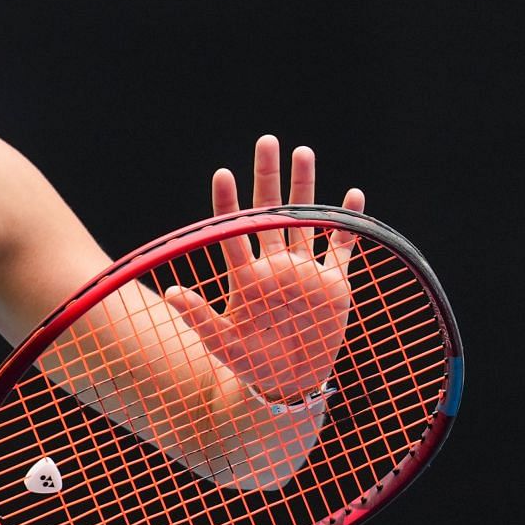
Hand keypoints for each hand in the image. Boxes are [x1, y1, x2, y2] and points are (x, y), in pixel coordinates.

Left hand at [163, 135, 364, 401]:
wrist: (287, 384)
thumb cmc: (249, 364)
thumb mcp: (222, 344)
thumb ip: (199, 318)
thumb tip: (170, 293)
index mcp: (247, 275)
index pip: (235, 230)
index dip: (228, 203)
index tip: (222, 173)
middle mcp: (275, 265)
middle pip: (272, 212)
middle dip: (269, 177)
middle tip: (267, 140)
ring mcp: (305, 272)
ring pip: (306, 220)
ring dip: (307, 188)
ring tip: (304, 152)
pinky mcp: (333, 285)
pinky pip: (342, 248)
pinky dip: (349, 224)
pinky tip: (354, 197)